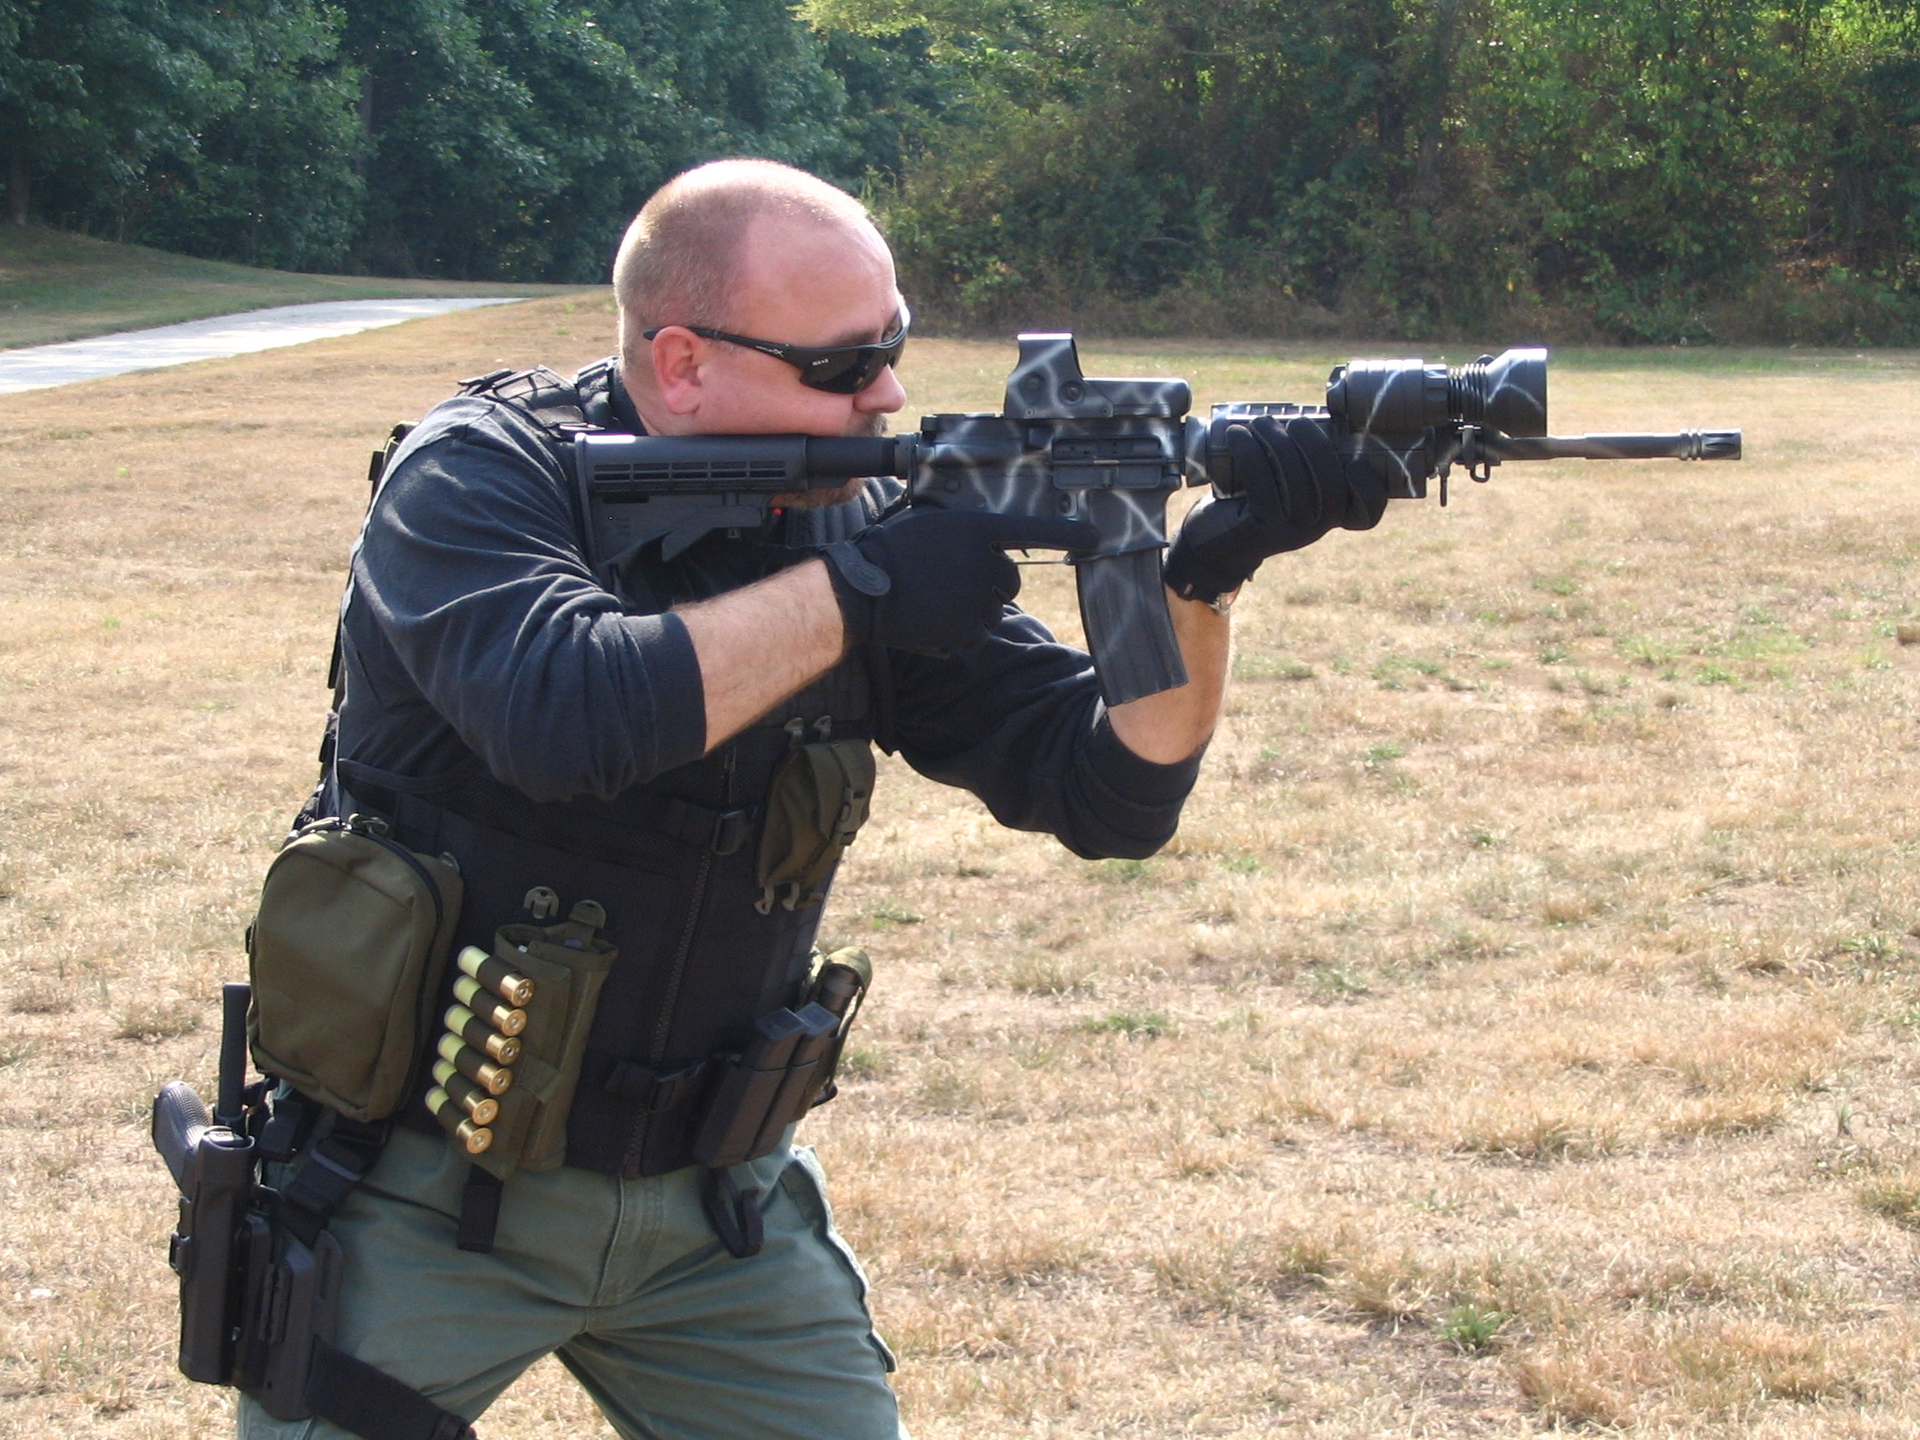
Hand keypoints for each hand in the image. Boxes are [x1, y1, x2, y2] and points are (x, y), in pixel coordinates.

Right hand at [824, 507, 1096, 653]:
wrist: (859, 589)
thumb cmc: (889, 552)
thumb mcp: (930, 524)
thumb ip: (966, 533)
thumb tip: (985, 545)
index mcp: (974, 529)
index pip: (1032, 529)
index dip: (1067, 534)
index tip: (1097, 537)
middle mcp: (982, 562)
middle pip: (1010, 581)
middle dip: (989, 585)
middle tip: (951, 583)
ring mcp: (976, 598)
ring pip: (993, 611)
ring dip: (970, 610)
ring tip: (933, 600)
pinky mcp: (967, 629)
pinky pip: (976, 635)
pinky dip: (957, 634)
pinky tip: (930, 621)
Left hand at [1163, 415, 1387, 603]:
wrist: (1214, 542)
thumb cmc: (1254, 500)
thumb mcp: (1286, 483)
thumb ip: (1305, 458)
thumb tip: (1314, 410)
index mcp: (1331, 516)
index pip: (1367, 513)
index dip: (1370, 488)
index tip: (1357, 462)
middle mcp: (1316, 528)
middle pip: (1331, 486)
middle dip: (1315, 444)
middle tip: (1296, 421)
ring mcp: (1290, 532)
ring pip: (1295, 481)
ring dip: (1277, 442)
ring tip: (1261, 421)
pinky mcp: (1260, 528)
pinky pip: (1261, 484)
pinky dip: (1249, 452)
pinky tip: (1237, 435)